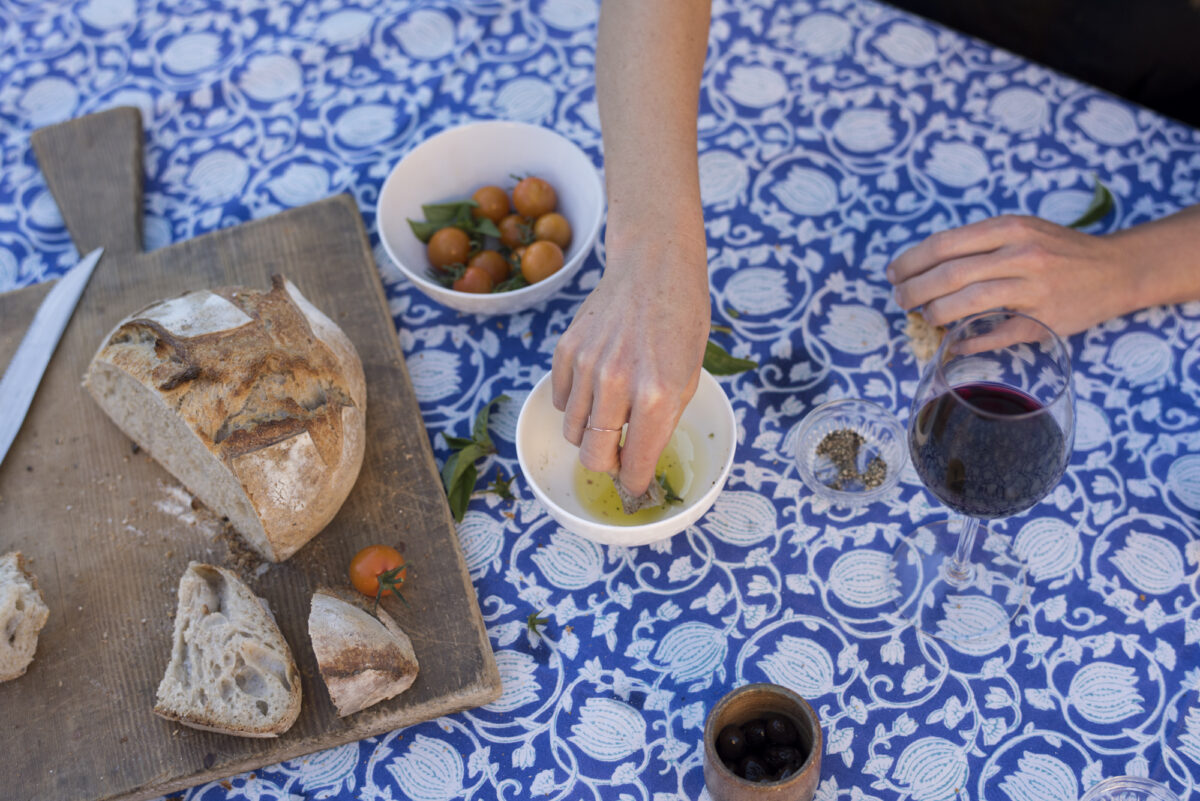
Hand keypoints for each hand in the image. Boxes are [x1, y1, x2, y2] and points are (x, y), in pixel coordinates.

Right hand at [551, 224, 709, 495]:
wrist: (655, 267)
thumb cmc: (681, 321)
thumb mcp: (688, 377)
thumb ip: (661, 421)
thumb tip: (638, 458)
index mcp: (658, 397)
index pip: (634, 466)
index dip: (634, 481)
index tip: (635, 482)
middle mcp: (618, 385)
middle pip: (593, 456)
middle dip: (607, 463)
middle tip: (619, 453)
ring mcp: (587, 367)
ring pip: (571, 432)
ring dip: (589, 433)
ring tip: (609, 414)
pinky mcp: (566, 351)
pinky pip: (560, 400)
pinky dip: (574, 404)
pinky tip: (596, 386)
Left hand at [887, 215, 1135, 343]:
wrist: (1115, 270)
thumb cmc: (1057, 250)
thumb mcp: (1020, 230)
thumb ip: (978, 244)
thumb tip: (924, 264)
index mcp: (1009, 228)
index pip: (944, 244)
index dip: (911, 261)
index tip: (894, 274)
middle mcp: (1021, 254)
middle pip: (950, 275)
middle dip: (914, 290)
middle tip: (900, 300)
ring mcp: (1034, 289)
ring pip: (968, 303)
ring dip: (936, 313)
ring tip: (927, 316)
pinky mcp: (1044, 321)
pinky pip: (996, 336)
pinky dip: (969, 342)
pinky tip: (954, 344)